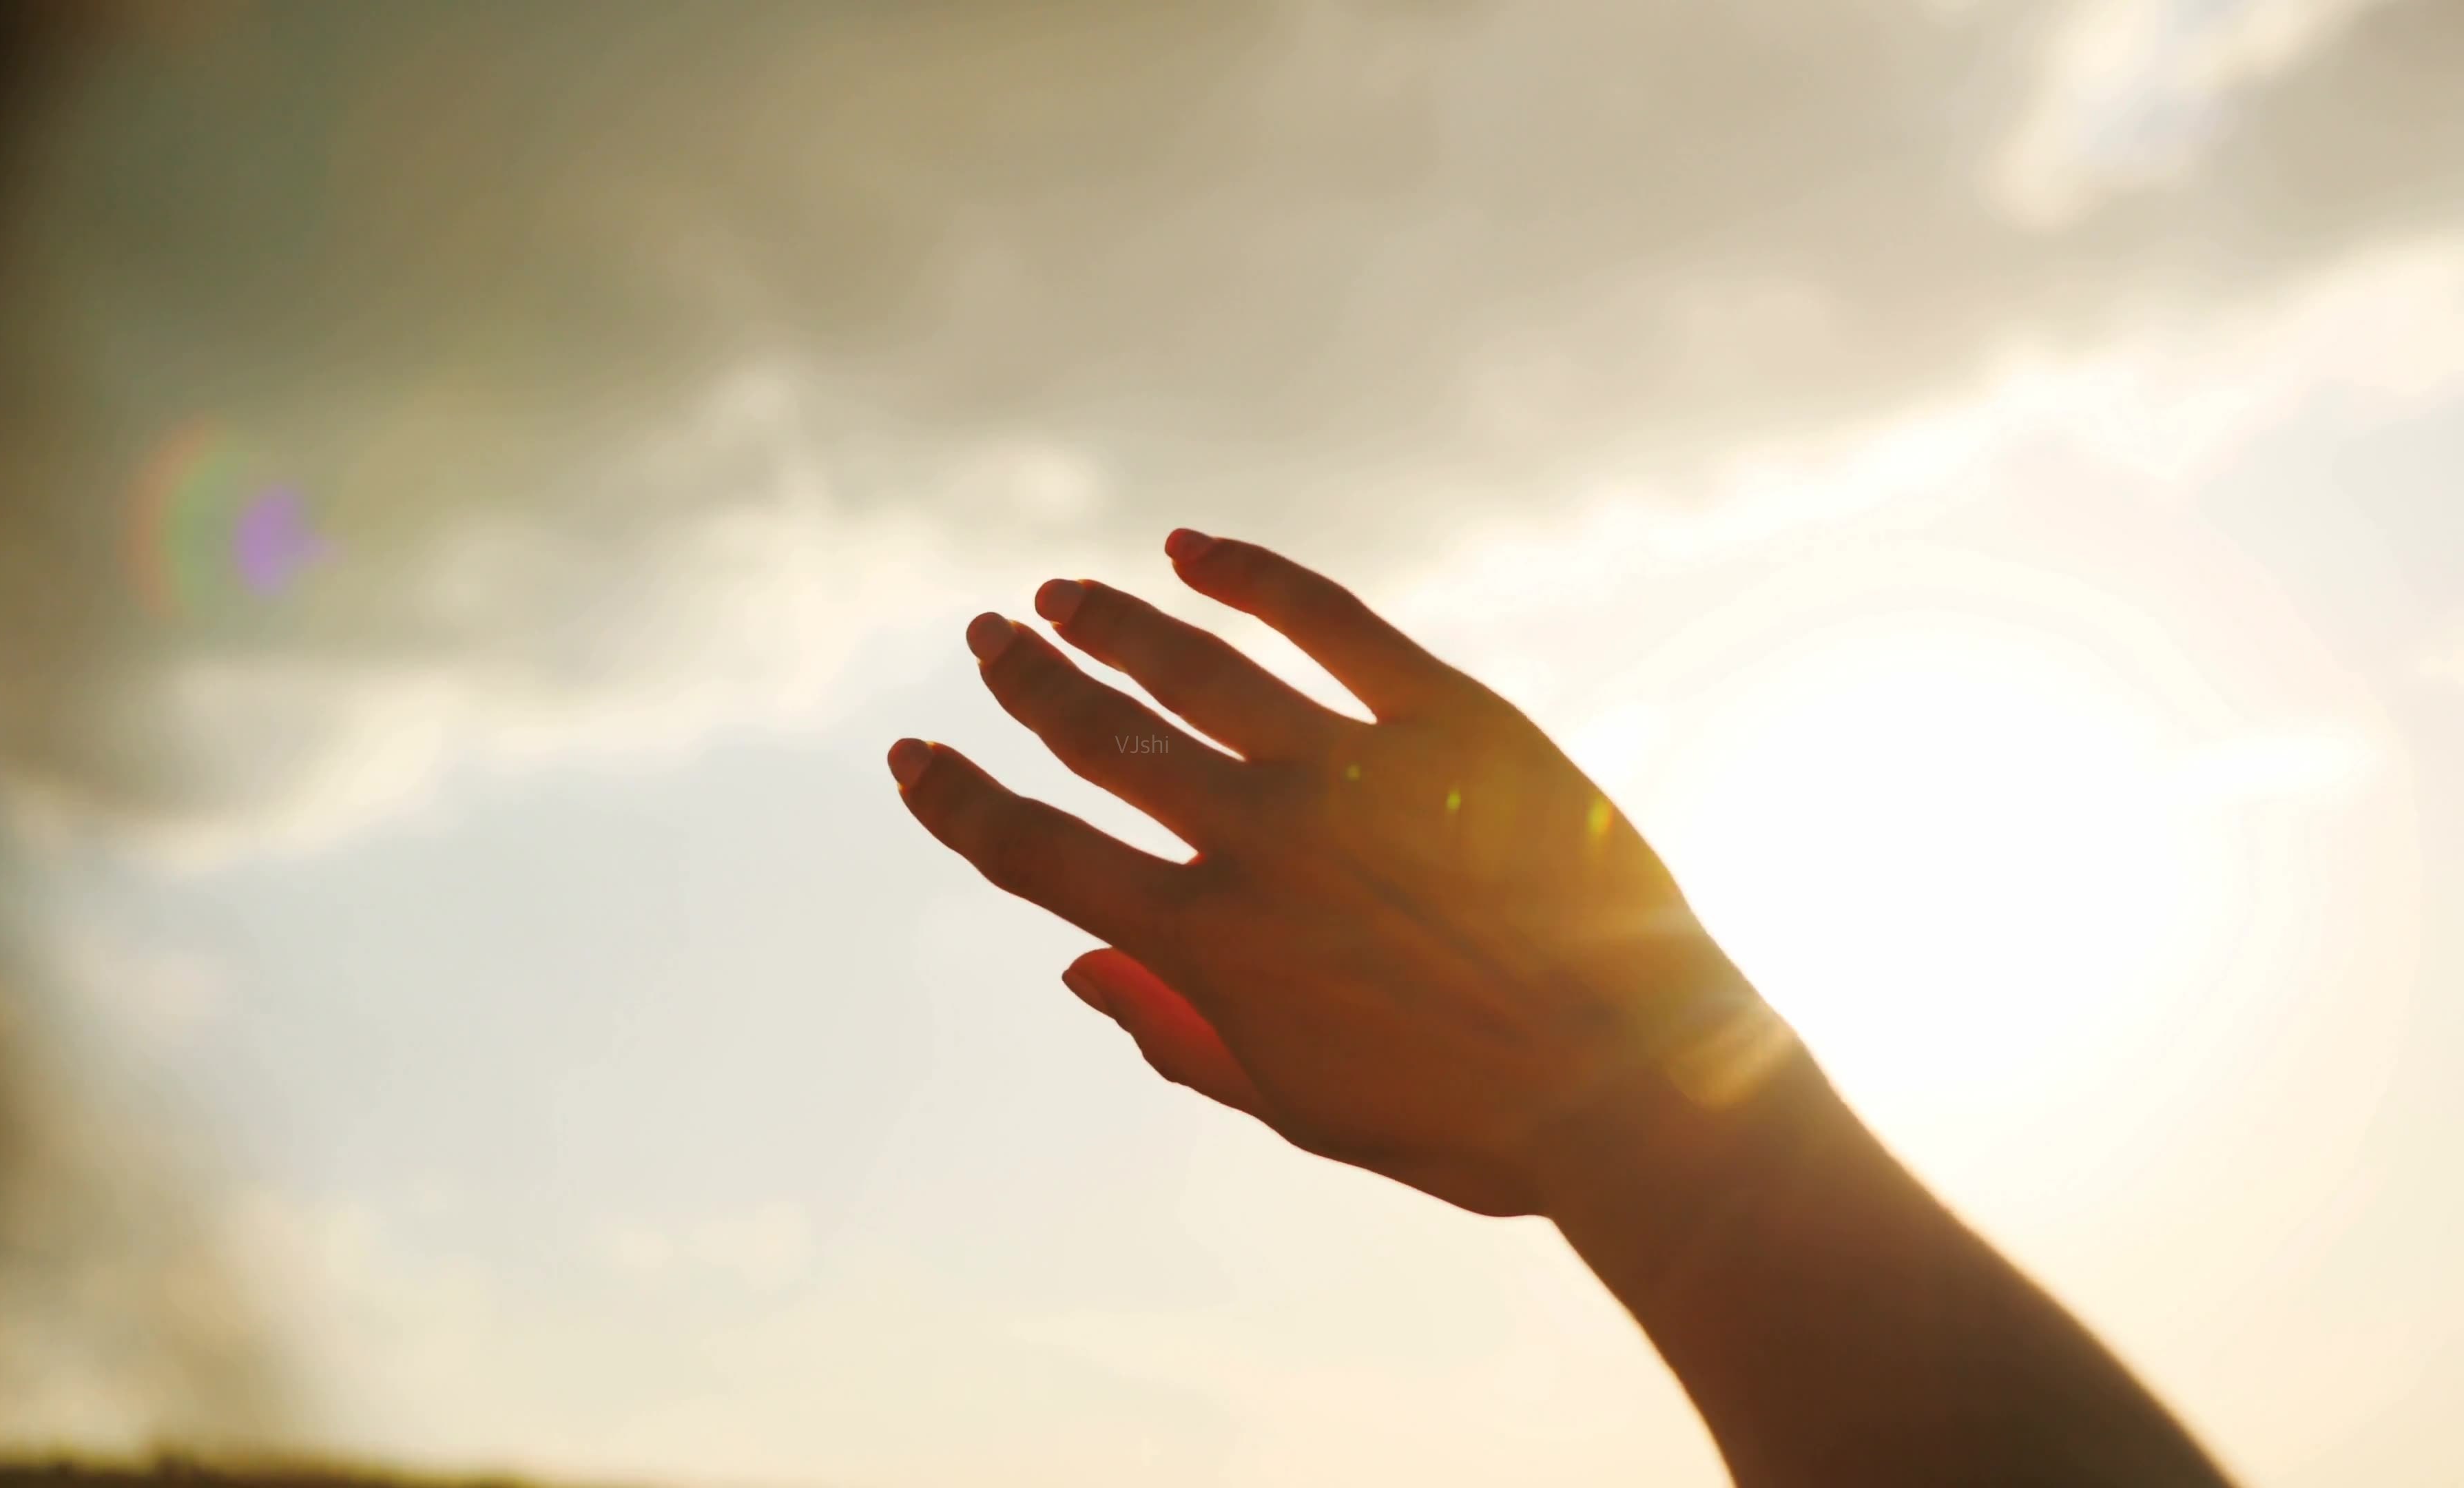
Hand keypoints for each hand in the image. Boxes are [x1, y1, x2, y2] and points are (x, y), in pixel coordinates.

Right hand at [887, 530, 1797, 1218]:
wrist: (1642, 1081)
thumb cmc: (1471, 1119)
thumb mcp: (1301, 1107)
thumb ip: (1177, 1034)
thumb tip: (1076, 966)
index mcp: (1210, 944)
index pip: (1039, 855)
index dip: (960, 801)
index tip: (911, 756)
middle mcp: (1256, 839)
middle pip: (1100, 737)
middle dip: (1025, 683)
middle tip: (988, 637)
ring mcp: (1349, 767)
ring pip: (1189, 665)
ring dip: (1109, 622)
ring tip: (1061, 593)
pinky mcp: (1446, 717)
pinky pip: (1325, 618)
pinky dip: (1246, 575)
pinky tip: (1190, 552)